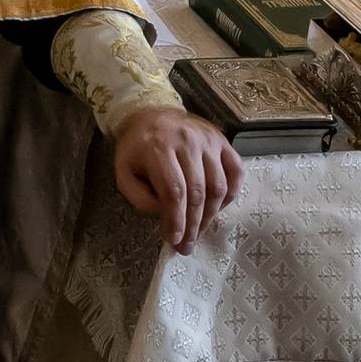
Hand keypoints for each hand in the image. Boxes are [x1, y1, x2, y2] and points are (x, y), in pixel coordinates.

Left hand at [111, 106, 240, 254]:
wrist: (152, 115)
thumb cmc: (137, 149)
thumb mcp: (124, 173)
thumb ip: (140, 198)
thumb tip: (166, 215)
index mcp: (158, 148)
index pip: (174, 191)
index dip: (176, 220)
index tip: (174, 241)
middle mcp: (187, 141)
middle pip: (197, 192)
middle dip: (193, 225)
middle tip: (187, 246)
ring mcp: (209, 140)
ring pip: (218, 186)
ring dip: (210, 216)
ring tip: (199, 231)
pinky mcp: (223, 141)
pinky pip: (236, 172)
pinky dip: (230, 194)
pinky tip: (217, 208)